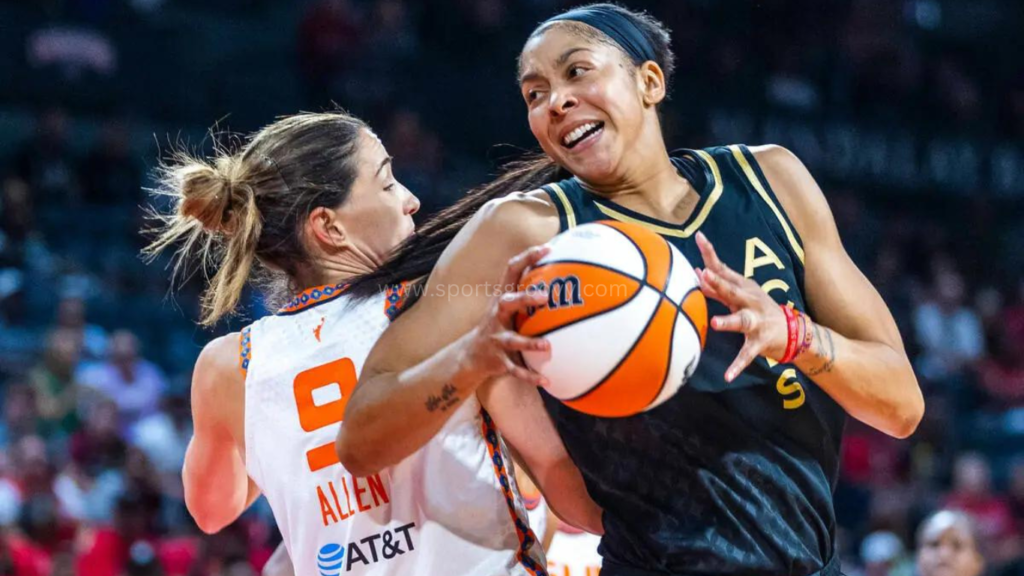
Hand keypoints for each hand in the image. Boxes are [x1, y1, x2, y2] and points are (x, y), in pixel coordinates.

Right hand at [457, 245, 551, 386]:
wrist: (470, 357)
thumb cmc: (499, 326)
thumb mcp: (508, 306)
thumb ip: (528, 292)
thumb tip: (560, 273)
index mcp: (502, 298)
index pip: (512, 271)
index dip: (528, 257)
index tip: (547, 248)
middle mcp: (497, 316)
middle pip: (507, 302)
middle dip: (524, 298)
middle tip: (544, 295)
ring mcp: (496, 339)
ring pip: (512, 340)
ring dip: (529, 343)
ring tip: (547, 345)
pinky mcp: (498, 360)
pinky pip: (515, 369)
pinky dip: (530, 376)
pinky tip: (547, 381)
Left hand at [695, 231, 787, 381]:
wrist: (793, 331)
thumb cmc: (758, 309)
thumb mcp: (740, 294)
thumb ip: (717, 285)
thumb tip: (695, 271)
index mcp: (742, 288)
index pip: (723, 269)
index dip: (710, 253)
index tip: (699, 237)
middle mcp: (750, 301)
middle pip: (732, 290)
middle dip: (719, 282)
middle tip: (704, 273)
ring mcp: (757, 321)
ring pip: (741, 321)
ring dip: (728, 321)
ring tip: (715, 323)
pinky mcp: (760, 342)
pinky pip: (746, 355)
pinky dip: (737, 365)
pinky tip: (727, 376)